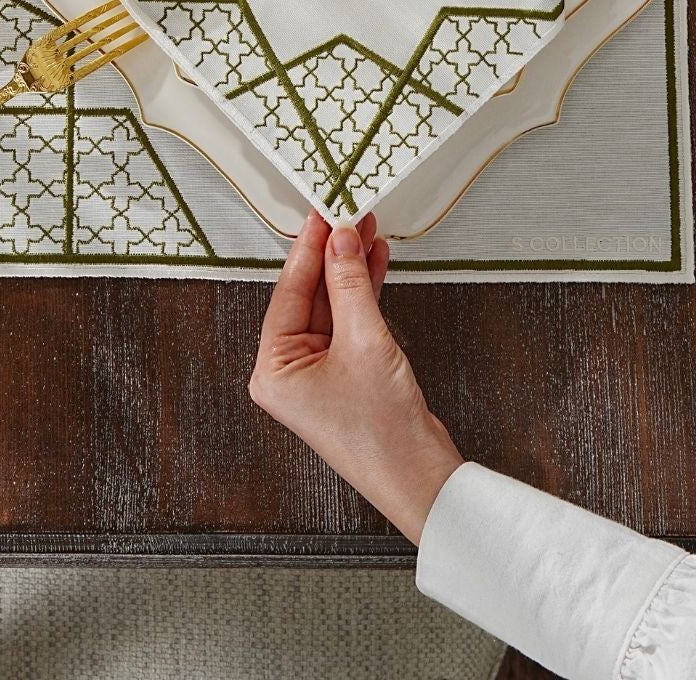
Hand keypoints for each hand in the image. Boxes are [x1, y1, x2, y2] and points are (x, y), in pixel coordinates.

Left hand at [249, 213, 462, 543]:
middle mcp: (289, 371)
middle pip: (309, 296)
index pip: (288, 293)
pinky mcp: (346, 373)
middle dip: (333, 255)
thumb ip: (350, 284)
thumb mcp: (365, 342)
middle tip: (347, 215)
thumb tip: (340, 240)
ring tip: (367, 230)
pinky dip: (363, 293)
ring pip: (333, 305)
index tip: (321, 215)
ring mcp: (318, 373)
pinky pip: (350, 321)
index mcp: (274, 369)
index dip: (308, 249)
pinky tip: (374, 262)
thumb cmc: (383, 433)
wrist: (422, 479)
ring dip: (351, 269)